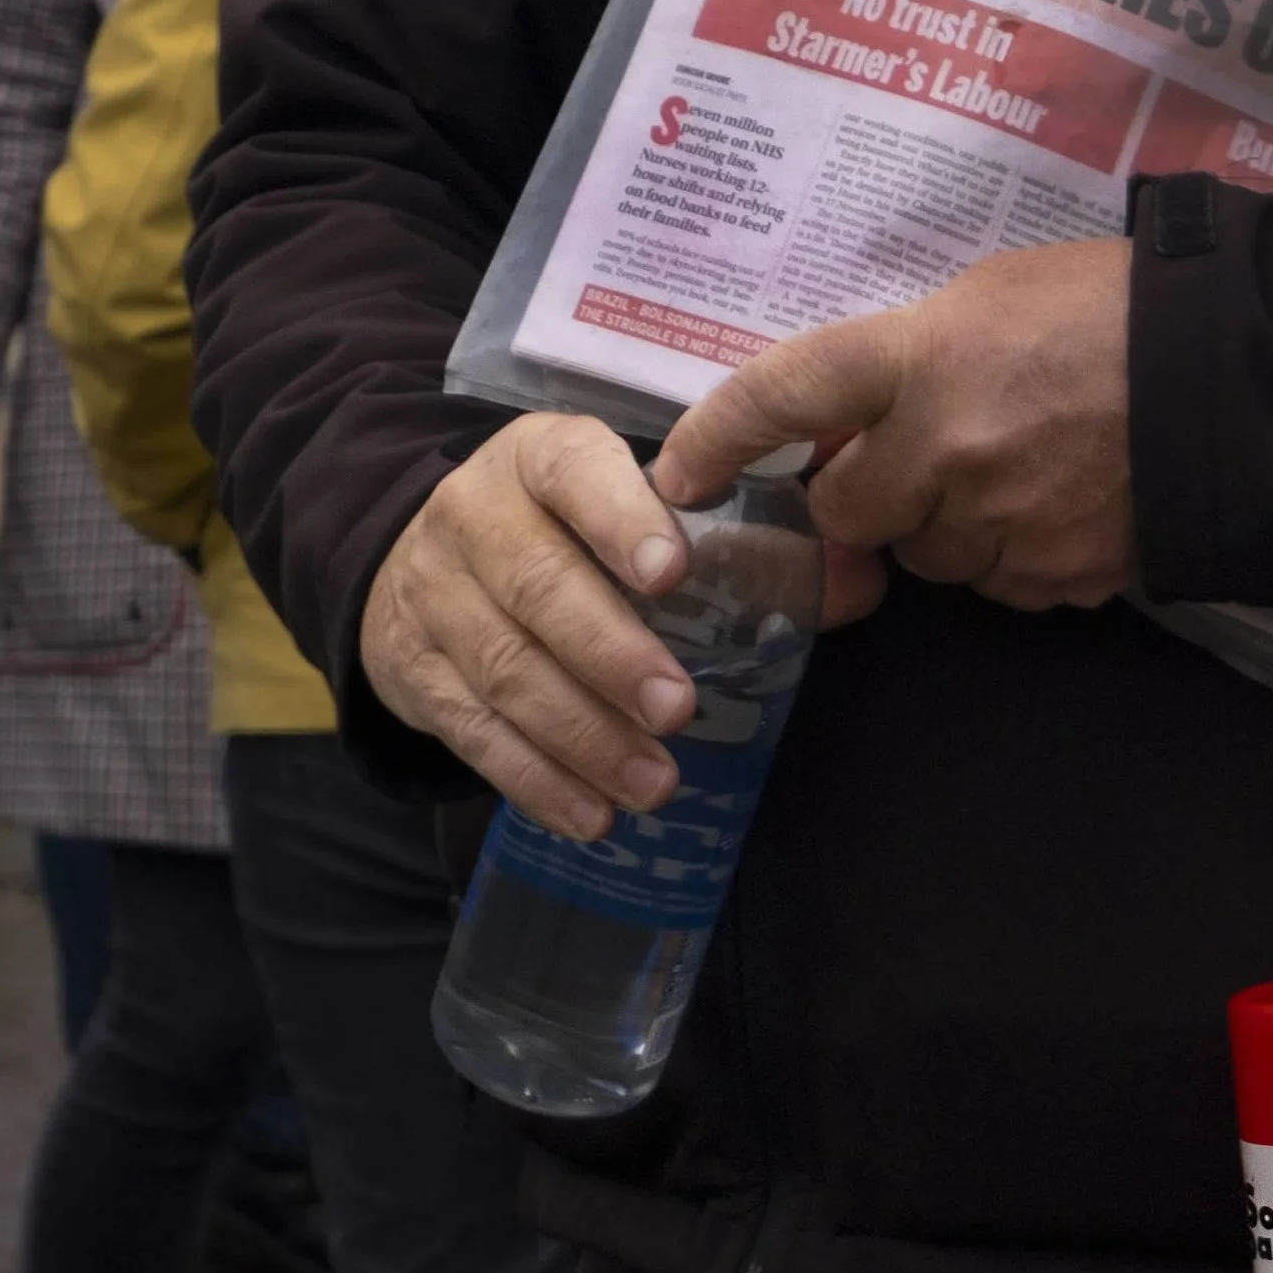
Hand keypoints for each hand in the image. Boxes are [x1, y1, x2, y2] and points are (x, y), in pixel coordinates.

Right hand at [360, 410, 877, 840]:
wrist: (414, 545)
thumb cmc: (562, 522)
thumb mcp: (629, 498)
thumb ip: (743, 538)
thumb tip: (861, 579)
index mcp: (541, 457)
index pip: (577, 474)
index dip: (622, 521)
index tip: (675, 573)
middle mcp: (474, 517)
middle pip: (537, 586)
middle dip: (610, 653)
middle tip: (679, 709)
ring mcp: (433, 596)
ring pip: (504, 669)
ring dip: (582, 734)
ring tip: (654, 782)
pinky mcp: (410, 670)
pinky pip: (472, 732)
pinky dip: (535, 780)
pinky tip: (593, 815)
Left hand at [654, 238, 1135, 615]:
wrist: (1246, 375)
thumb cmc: (1122, 305)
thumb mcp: (996, 293)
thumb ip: (913, 355)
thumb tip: (858, 416)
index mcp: (922, 356)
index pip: (782, 395)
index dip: (717, 437)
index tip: (680, 475)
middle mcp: (944, 449)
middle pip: (847, 509)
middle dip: (865, 493)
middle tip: (918, 456)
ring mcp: (1001, 523)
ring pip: (927, 556)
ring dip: (946, 525)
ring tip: (1020, 466)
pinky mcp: (1057, 576)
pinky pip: (1001, 582)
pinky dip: (1014, 553)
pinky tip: (1064, 501)